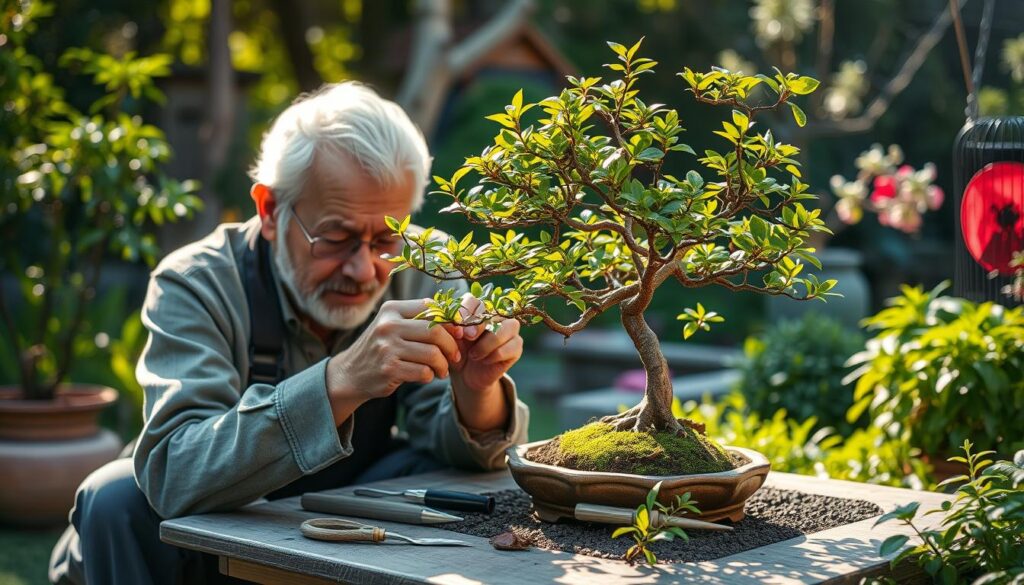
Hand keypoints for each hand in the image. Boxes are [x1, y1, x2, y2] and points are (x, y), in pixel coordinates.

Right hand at [326, 300, 459, 406]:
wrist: (350, 373)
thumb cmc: (381, 348)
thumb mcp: (394, 326)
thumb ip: (421, 320)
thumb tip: (459, 321)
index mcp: (392, 309)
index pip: (431, 307)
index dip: (450, 321)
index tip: (459, 333)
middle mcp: (388, 325)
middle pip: (435, 332)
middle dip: (452, 346)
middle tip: (455, 356)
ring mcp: (387, 348)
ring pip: (432, 354)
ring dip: (443, 365)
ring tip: (442, 370)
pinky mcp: (388, 369)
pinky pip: (423, 372)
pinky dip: (430, 376)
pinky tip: (426, 376)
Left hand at [447, 295, 522, 392]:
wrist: (466, 374)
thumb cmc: (458, 352)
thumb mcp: (450, 340)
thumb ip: (451, 329)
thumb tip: (457, 326)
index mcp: (476, 309)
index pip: (474, 301)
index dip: (466, 312)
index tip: (457, 330)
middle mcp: (496, 314)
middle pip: (492, 312)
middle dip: (477, 326)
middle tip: (467, 338)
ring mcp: (509, 329)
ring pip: (505, 328)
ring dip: (486, 344)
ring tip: (474, 355)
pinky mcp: (517, 345)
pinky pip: (511, 346)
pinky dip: (495, 355)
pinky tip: (485, 361)